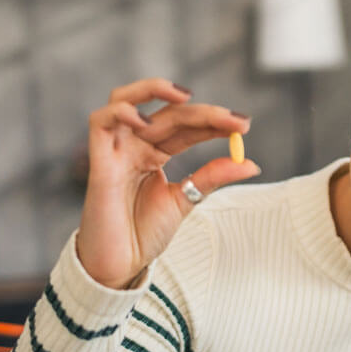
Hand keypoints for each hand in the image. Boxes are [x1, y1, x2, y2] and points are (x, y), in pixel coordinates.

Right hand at [76, 77, 260, 288]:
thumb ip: (212, 177)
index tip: (244, 125)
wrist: (120, 262)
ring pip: (125, 100)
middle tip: (236, 120)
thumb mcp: (187, 200)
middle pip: (169, 115)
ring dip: (153, 89)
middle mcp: (135, 145)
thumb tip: (252, 163)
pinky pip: (101, 121)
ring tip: (186, 96)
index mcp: (155, 153)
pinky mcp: (98, 159)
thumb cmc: (145, 233)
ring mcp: (116, 149)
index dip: (214, 122)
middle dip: (204, 114)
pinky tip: (147, 118)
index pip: (187, 127)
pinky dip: (121, 111)